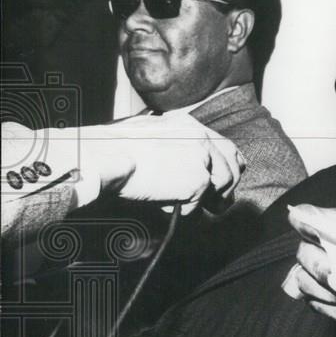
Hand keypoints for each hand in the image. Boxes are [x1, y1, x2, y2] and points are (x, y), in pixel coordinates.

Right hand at [82, 113, 245, 214]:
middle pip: (232, 168)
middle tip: (217, 205)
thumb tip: (188, 168)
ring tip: (183, 205)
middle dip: (227, 189)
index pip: (225, 147)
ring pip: (219, 189)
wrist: (103, 155)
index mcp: (189, 124)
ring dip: (204, 202)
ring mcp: (202, 159)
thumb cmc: (114, 148)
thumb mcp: (150, 135)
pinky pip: (196, 206)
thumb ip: (174, 146)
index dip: (230, 167)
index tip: (227, 182)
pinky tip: (161, 203)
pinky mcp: (198, 181)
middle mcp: (201, 138)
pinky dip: (180, 211)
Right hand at [282, 208, 335, 328]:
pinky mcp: (318, 300)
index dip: (303, 220)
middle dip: (322, 270)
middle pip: (304, 254)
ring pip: (306, 284)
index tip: (308, 227)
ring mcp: (313, 276)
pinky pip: (319, 307)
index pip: (306, 217)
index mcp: (332, 228)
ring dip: (332, 295)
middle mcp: (317, 249)